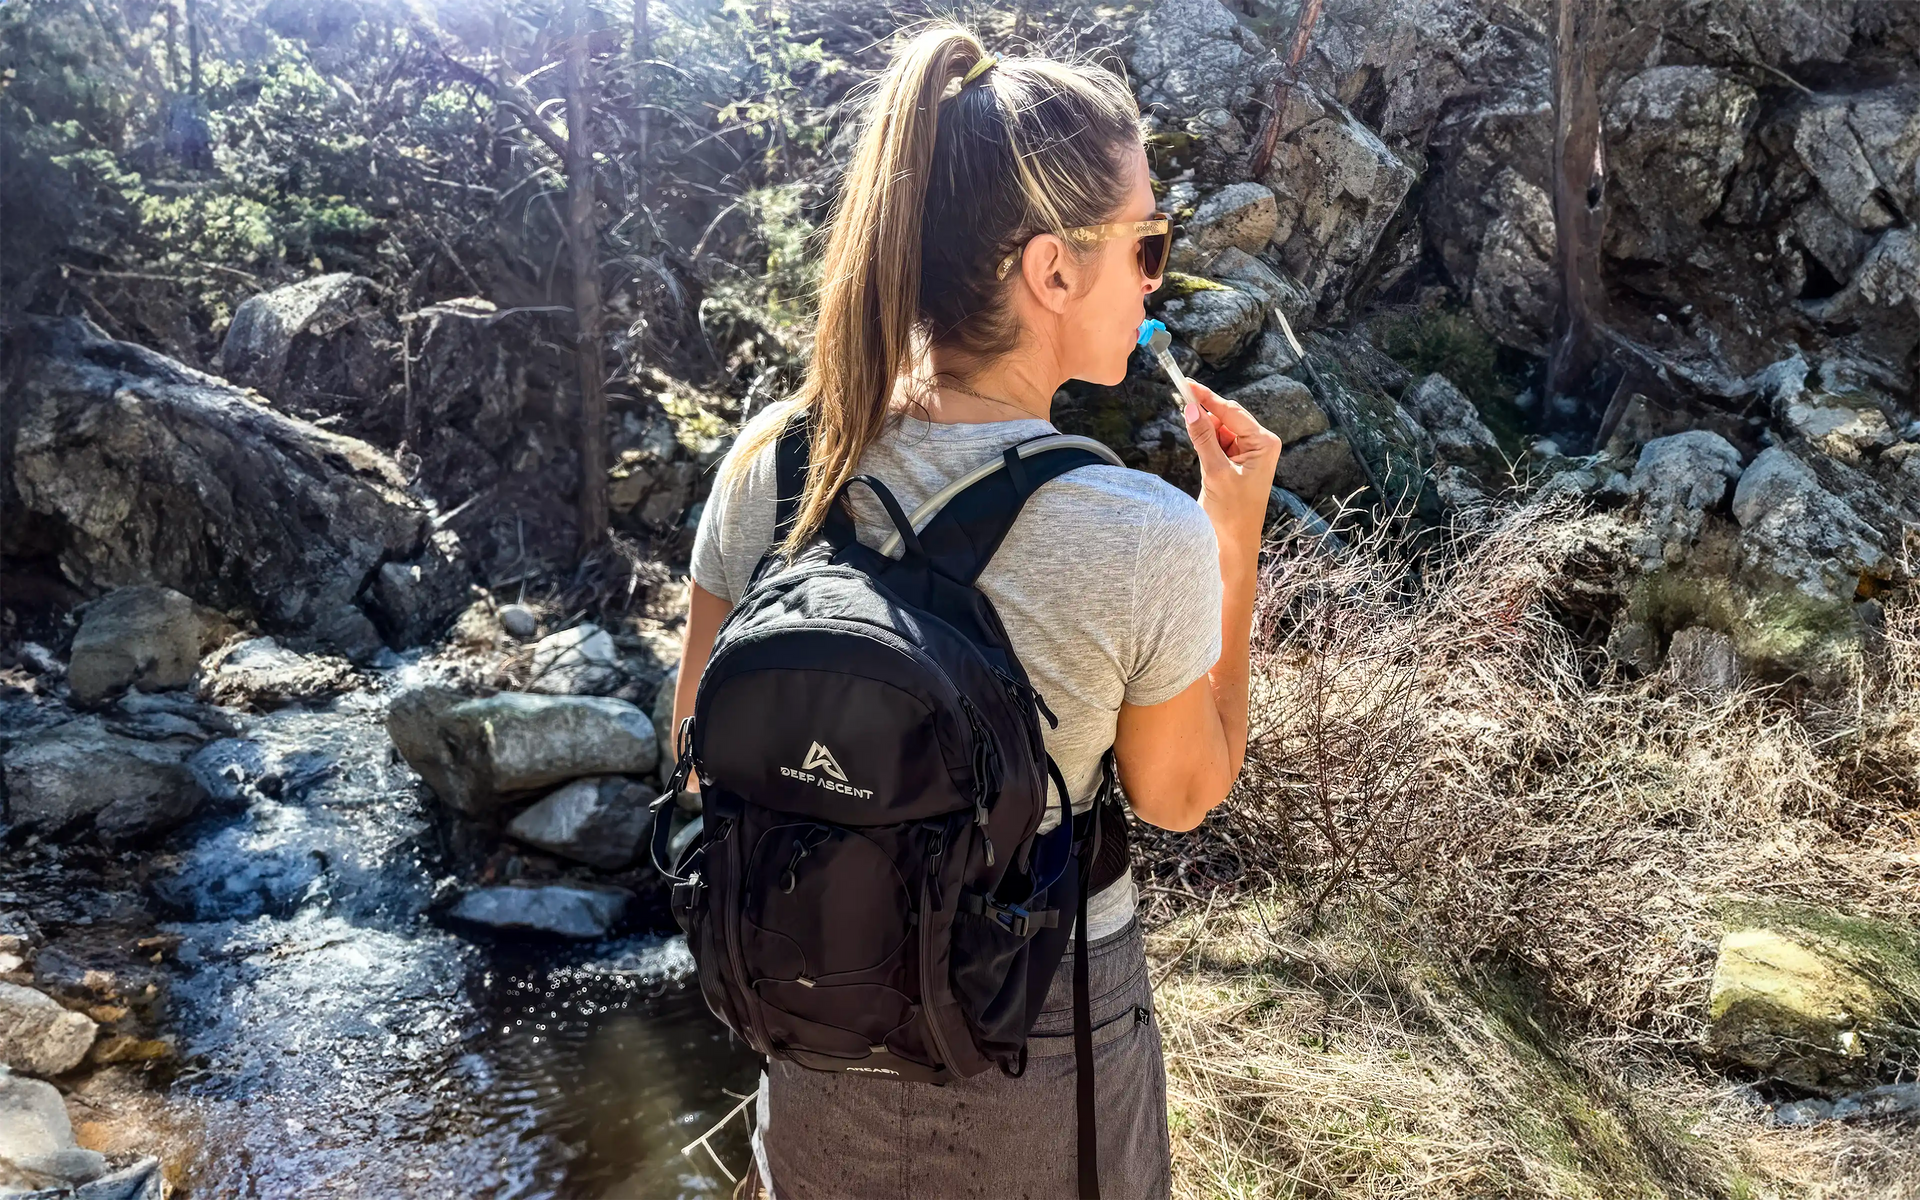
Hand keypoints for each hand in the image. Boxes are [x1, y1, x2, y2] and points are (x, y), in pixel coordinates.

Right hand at [1183, 382, 1282, 561]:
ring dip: (1204, 427)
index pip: (1232, 412)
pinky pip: (1217, 443)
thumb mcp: (1216, 472)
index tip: (1187, 384)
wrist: (1234, 544)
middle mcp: (1259, 445)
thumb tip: (1189, 408)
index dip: (1208, 398)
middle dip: (1205, 410)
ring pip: (1220, 430)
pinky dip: (1204, 440)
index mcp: (1264, 444)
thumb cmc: (1233, 513)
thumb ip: (1203, 438)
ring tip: (1187, 425)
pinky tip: (1193, 436)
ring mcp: (1247, 455)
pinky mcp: (1234, 464)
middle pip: (1227, 417)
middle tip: (1180, 396)